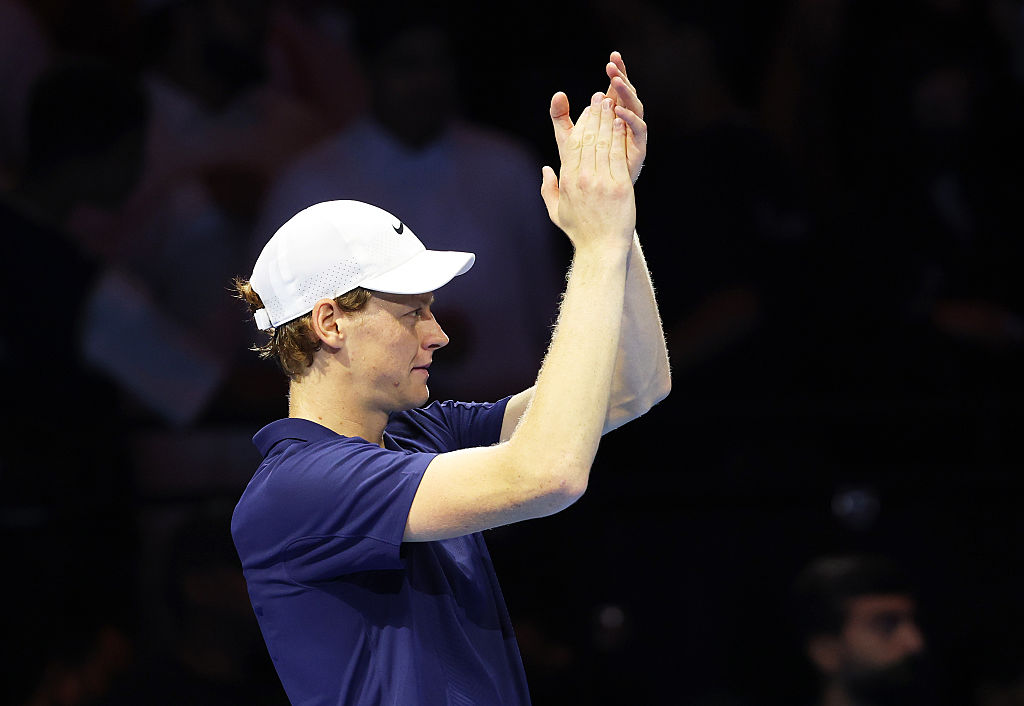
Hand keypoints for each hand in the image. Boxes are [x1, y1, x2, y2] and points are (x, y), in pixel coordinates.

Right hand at [540, 91, 634, 251]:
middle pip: (588, 139)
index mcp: (568, 181)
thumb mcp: (557, 211)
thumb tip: (545, 169)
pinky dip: (618, 136)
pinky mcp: (619, 187)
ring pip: (603, 143)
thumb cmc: (580, 232)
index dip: (580, 124)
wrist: (601, 249)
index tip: (586, 111)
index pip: (573, 145)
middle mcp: (583, 179)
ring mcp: (601, 182)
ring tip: (610, 104)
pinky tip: (620, 123)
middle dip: (594, 115)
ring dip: (606, 120)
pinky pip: (617, 156)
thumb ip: (548, 189)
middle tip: (599, 99)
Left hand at [545, 52, 646, 186]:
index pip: (616, 89)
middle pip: (628, 94)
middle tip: (615, 63)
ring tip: (616, 80)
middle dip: (623, 77)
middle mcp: (625, 123)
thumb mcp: (567, 139)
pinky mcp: (638, 150)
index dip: (616, 72)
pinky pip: (639, 130)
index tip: (612, 57)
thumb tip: (558, 93)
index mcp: (611, 116)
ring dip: (627, 93)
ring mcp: (633, 136)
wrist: (596, 198)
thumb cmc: (583, 168)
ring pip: (635, 107)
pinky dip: (630, 119)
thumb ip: (561, 117)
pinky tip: (619, 110)